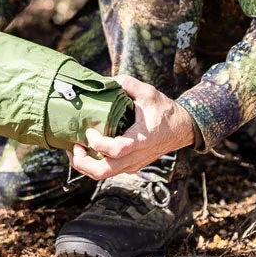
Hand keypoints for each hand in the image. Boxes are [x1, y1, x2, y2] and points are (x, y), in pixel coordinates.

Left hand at [69, 74, 194, 179]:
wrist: (182, 129)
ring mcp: (132, 164)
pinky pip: (108, 171)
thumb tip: (103, 81)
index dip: (97, 143)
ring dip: (84, 164)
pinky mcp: (130, 166)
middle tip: (73, 146)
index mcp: (141, 140)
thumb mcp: (148, 92)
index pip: (115, 150)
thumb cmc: (165, 111)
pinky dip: (94, 163)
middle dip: (82, 162)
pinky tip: (88, 149)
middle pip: (103, 172)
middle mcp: (135, 157)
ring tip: (76, 148)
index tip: (89, 130)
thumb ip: (127, 84)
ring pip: (102, 175)